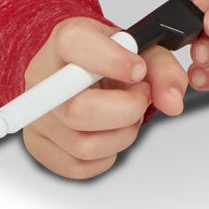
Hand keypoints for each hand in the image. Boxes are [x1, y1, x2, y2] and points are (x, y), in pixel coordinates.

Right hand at [19, 15, 186, 180]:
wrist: (83, 71)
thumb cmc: (111, 60)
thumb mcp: (143, 52)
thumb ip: (163, 70)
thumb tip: (172, 102)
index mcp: (65, 41)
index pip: (75, 45)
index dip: (112, 60)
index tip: (138, 70)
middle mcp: (43, 78)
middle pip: (78, 111)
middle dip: (126, 110)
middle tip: (141, 97)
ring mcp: (36, 115)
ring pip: (83, 145)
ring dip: (122, 135)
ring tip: (127, 115)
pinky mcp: (38, 145)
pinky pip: (78, 166)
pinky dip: (107, 154)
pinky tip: (110, 132)